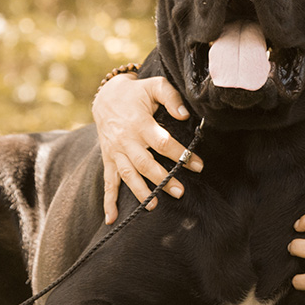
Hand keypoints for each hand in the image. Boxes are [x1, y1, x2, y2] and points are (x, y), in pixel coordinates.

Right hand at [93, 73, 202, 222]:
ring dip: (140, 192)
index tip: (198, 165)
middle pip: (145, 163)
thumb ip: (171, 97)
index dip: (180, 154)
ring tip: (153, 206)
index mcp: (139, 123)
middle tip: (180, 192)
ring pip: (128, 175)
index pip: (162, 143)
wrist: (106, 97)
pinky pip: (107, 182)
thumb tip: (184, 115)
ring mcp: (115, 152)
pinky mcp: (109, 160)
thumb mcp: (155, 86)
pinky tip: (111, 219)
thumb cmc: (137, 93)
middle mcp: (126, 140)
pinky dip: (108, 201)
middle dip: (162, 179)